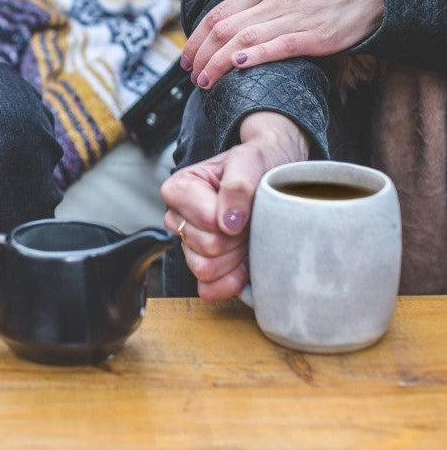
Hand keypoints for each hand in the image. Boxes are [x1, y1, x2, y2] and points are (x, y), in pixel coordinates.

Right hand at [160, 112, 308, 300]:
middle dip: (236, 238)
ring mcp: (188, 244)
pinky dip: (231, 281)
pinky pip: (208, 289)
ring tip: (247, 236)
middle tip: (250, 220)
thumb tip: (227, 223)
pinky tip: (244, 263)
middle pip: (206, 247)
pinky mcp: (202, 266)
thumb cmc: (258, 164)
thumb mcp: (251, 160)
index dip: (231, 219)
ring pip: (205, 269)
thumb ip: (237, 185)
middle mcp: (177, 217)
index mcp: (179, 188)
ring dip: (235, 257)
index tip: (245, 205)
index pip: (206, 222)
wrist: (273, 176)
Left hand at [180, 0, 383, 89]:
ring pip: (245, 40)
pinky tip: (238, 65)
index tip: (186, 59)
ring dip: (219, 63)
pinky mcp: (315, 36)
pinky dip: (257, 55)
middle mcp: (274, 0)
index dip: (196, 38)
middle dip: (202, 55)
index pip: (217, 13)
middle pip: (225, 29)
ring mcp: (295, 18)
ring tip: (205, 82)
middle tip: (191, 76)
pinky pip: (280, 46)